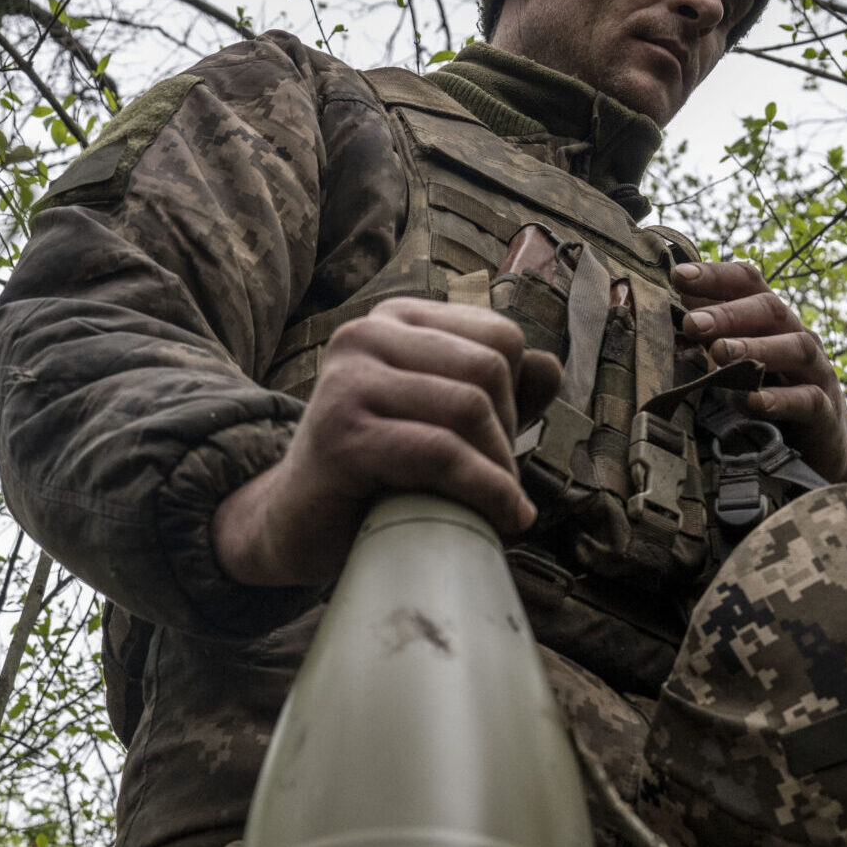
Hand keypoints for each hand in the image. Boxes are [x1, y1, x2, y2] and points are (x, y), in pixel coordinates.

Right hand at [215, 297, 564, 586]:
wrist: (295, 526)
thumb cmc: (378, 475)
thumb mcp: (444, 422)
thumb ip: (498, 392)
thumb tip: (551, 367)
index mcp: (394, 320)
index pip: (500, 336)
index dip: (517, 398)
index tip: (496, 449)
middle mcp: (364, 335)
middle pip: (490, 369)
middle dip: (507, 437)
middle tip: (495, 486)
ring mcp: (348, 381)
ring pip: (470, 409)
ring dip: (499, 471)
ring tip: (494, 507)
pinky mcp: (342, 434)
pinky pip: (441, 453)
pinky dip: (485, 491)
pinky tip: (502, 520)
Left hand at [672, 260, 846, 483]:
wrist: (823, 444)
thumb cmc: (772, 391)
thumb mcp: (739, 358)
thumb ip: (711, 332)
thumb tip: (670, 303)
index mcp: (772, 319)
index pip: (748, 282)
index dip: (715, 275)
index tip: (677, 274)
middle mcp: (796, 335)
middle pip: (769, 309)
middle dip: (728, 313)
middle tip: (692, 323)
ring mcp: (815, 370)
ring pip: (793, 347)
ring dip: (755, 347)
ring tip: (719, 354)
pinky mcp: (824, 410)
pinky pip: (806, 399)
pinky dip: (780, 399)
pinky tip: (754, 400)